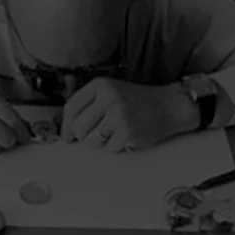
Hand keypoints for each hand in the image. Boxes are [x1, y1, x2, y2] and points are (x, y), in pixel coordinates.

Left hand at [61, 79, 198, 150]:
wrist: (169, 105)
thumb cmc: (138, 101)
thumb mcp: (111, 91)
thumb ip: (90, 104)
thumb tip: (68, 128)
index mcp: (101, 85)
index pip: (71, 107)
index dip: (65, 126)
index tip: (66, 136)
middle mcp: (108, 98)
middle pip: (79, 127)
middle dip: (84, 136)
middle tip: (94, 134)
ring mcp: (118, 115)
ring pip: (93, 141)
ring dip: (101, 142)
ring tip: (115, 132)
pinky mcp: (128, 132)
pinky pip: (109, 148)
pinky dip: (116, 146)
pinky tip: (126, 135)